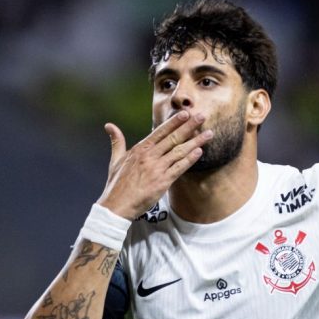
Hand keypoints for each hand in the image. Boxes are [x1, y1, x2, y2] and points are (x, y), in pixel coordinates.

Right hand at [97, 111, 212, 218]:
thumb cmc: (116, 184)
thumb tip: (109, 126)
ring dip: (196, 141)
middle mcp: (149, 156)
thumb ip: (117, 142)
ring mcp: (157, 168)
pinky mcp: (163, 182)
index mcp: (139, 149)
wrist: (117, 205)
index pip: (160, 132)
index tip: (185, 113)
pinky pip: (179, 168)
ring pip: (180, 151)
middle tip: (202, 116)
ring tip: (209, 134)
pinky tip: (200, 152)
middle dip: (189, 126)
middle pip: (173, 138)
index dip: (174, 122)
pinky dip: (190, 159)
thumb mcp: (115, 160)